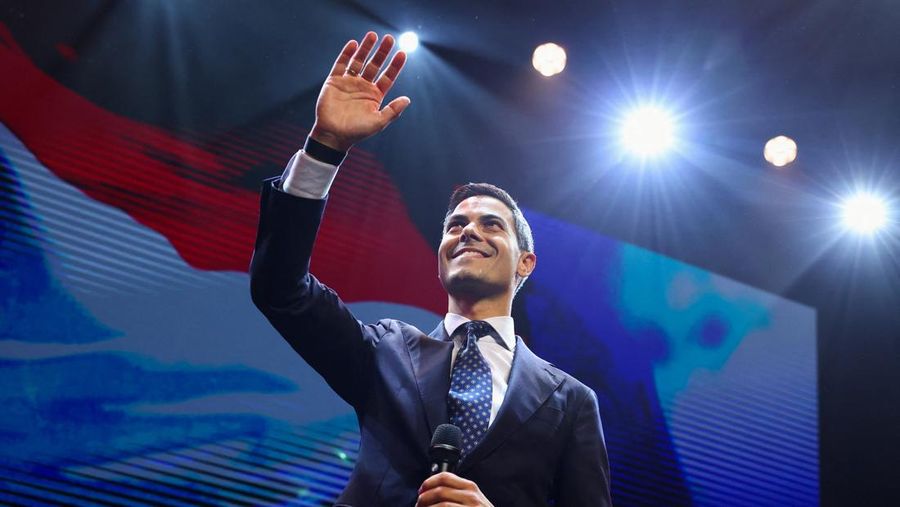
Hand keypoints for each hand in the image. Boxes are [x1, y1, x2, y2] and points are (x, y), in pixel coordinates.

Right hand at [310, 32, 410, 151]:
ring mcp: (349, 82)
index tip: (402, 53)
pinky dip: (346, 54)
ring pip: (359, 61)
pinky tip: (353, 44)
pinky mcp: (334, 81)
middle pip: (375, 65)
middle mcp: (363, 86)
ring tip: (372, 35)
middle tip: (389, 39)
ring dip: (365, 48)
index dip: (395, 65)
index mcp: (375, 95)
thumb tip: (407, 99)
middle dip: (382, 52)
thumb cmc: (357, 131)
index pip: (388, 76)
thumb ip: (393, 110)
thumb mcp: (378, 122)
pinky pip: (341, 64)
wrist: (333, 135)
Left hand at [416, 472, 493, 506]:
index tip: (421, 490)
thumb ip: (458, 493)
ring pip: (441, 505)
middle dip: (424, 498)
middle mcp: (471, 496)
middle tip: (418, 505)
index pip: (445, 477)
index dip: (428, 482)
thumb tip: (432, 490)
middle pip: (440, 491)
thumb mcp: (474, 500)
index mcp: (471, 487)